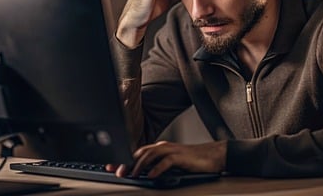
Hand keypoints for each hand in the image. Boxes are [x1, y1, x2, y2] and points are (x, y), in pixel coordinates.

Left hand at [107, 140, 225, 177]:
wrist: (211, 156)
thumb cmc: (191, 161)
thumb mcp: (169, 164)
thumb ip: (155, 166)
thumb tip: (140, 174)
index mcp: (158, 148)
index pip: (136, 152)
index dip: (122, 158)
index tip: (110, 165)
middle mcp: (163, 147)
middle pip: (140, 152)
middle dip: (127, 162)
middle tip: (117, 171)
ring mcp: (171, 150)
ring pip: (151, 155)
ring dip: (140, 165)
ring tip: (133, 174)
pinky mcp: (180, 156)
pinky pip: (166, 162)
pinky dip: (157, 168)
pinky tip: (152, 175)